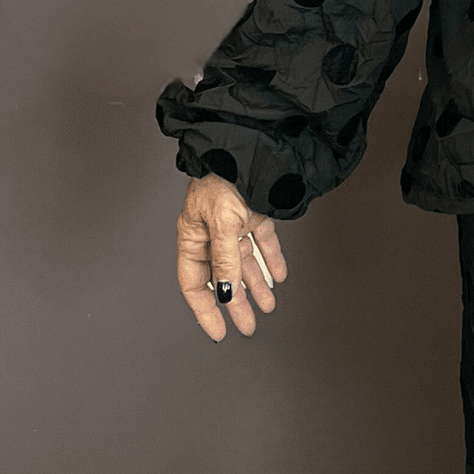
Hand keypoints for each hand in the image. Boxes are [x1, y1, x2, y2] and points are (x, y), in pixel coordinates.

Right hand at [175, 172, 288, 340]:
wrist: (245, 143)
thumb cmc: (222, 175)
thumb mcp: (222, 222)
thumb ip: (225, 259)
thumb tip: (226, 293)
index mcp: (193, 236)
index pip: (195, 283)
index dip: (205, 309)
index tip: (218, 330)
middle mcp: (212, 232)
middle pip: (223, 276)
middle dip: (237, 303)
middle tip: (248, 326)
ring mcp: (233, 222)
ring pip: (245, 262)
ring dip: (257, 285)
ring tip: (268, 305)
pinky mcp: (254, 212)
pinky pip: (262, 241)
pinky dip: (271, 259)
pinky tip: (279, 275)